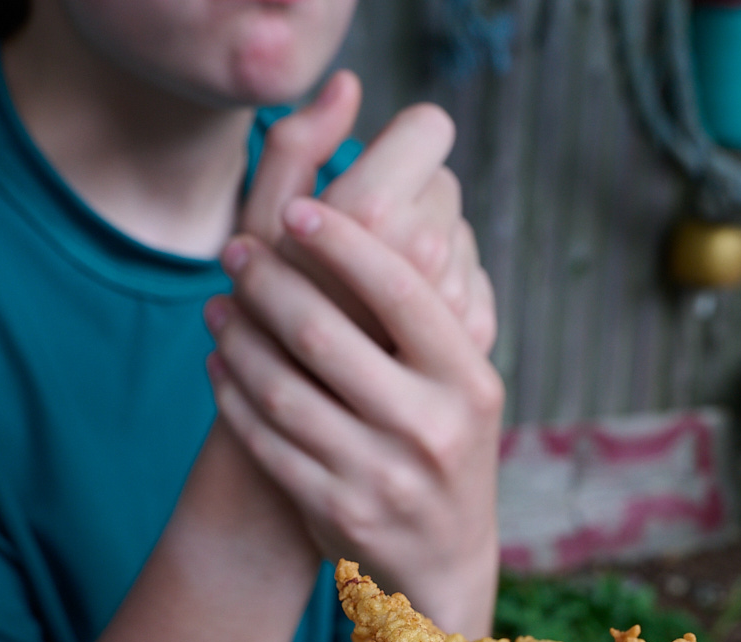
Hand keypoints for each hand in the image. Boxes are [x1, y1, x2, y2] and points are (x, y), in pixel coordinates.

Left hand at [206, 198, 501, 635]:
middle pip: (324, 333)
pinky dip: (231, 395)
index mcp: (468, 380)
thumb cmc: (447, 447)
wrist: (444, 563)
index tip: (296, 208)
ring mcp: (381, 474)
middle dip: (268, 281)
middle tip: (236, 249)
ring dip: (237, 337)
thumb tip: (391, 207)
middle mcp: (430, 428)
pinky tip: (217, 362)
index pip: (400, 290)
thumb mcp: (465, 386)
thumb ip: (429, 315)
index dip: (342, 242)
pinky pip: (265, 440)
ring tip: (216, 303)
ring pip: (282, 388)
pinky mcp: (335, 511)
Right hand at [241, 73, 495, 352]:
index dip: (406, 141)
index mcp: (369, 215)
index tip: (377, 166)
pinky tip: (400, 319)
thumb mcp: (261, 233)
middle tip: (372, 227)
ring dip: (429, 247)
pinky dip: (446, 292)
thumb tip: (346, 87)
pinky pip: (477, 289)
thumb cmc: (265, 331)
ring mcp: (459, 305)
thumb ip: (295, 150)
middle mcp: (423, 256)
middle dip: (411, 201)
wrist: (301, 455)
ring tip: (376, 281)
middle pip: (446, 184)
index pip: (428, 129)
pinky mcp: (479, 352)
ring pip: (463, 238)